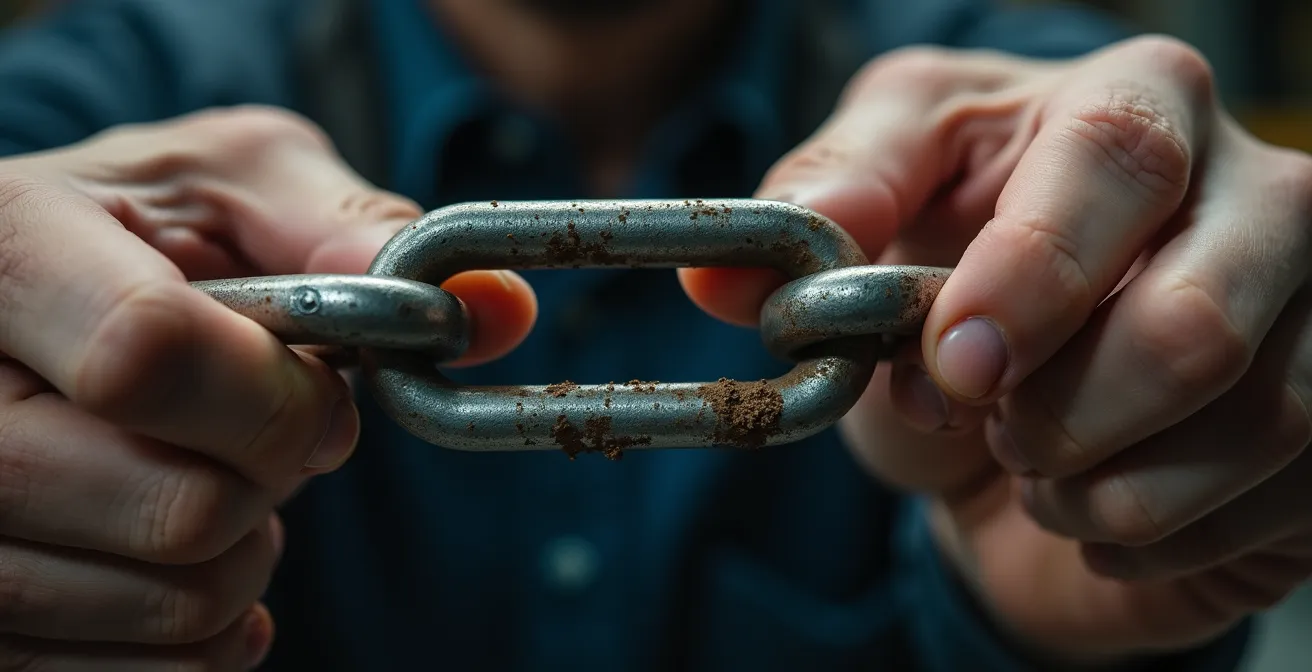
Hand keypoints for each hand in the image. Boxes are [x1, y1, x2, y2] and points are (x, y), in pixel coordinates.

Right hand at [0, 107, 535, 669]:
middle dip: (277, 476)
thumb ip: (354, 231)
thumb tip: (495, 309)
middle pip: (173, 505)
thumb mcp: (241, 181)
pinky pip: (139, 670)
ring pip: (165, 601)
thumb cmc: (151, 226)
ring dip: (247, 553)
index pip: (144, 354)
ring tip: (222, 479)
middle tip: (276, 436)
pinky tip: (193, 555)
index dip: (278, 393)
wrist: (47, 292)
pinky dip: (207, 628)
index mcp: (3, 245)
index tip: (325, 394)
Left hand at [682, 36, 1311, 662]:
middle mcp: (1253, 191)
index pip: (1113, 158)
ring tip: (1035, 464)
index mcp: (1129, 106)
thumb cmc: (946, 296)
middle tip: (985, 424)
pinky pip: (1276, 498)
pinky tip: (1099, 506)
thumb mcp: (872, 228)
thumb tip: (724, 277)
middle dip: (1057, 412)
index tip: (952, 365)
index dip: (1029, 272)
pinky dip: (1147, 534)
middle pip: (1195, 318)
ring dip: (1093, 485)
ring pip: (1249, 424)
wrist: (1021, 413)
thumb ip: (810, 223)